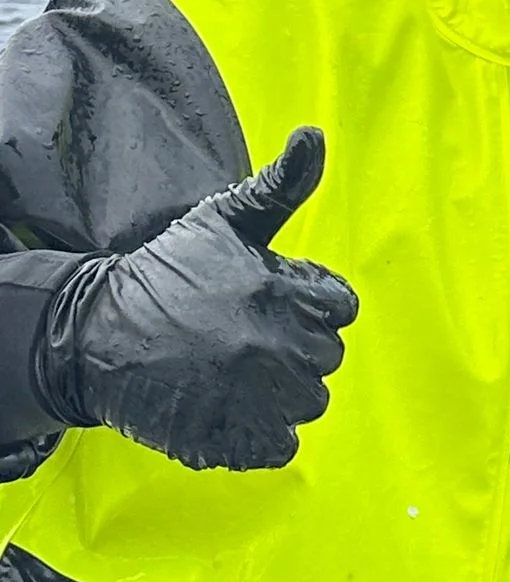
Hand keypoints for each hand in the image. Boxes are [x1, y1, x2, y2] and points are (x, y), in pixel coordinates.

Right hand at [35, 127, 358, 470]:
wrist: (95, 335)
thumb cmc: (166, 273)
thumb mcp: (223, 219)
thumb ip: (280, 186)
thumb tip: (315, 135)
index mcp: (286, 293)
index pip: (341, 308)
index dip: (309, 305)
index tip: (270, 302)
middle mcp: (282, 348)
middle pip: (327, 357)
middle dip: (295, 346)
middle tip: (243, 337)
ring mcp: (259, 399)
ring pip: (308, 402)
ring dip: (281, 391)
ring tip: (232, 372)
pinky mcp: (235, 440)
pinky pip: (281, 446)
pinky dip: (260, 434)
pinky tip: (227, 407)